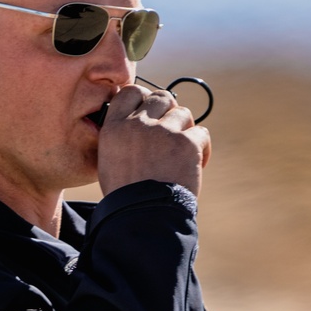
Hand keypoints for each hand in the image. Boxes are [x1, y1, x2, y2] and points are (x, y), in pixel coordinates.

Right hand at [98, 83, 210, 198]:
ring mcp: (163, 132)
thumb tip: (138, 120)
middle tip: (170, 134)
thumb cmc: (126, 197)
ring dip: (185, 130)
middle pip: (161, 97)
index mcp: (114, 127)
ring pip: (183, 113)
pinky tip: (195, 164)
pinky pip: (201, 133)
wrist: (143, 218)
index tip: (151, 114)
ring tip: (181, 154)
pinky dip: (201, 148)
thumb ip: (121, 136)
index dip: (144, 99)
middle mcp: (137, 124)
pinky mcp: (186, 143)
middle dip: (168, 112)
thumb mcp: (108, 161)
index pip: (131, 92)